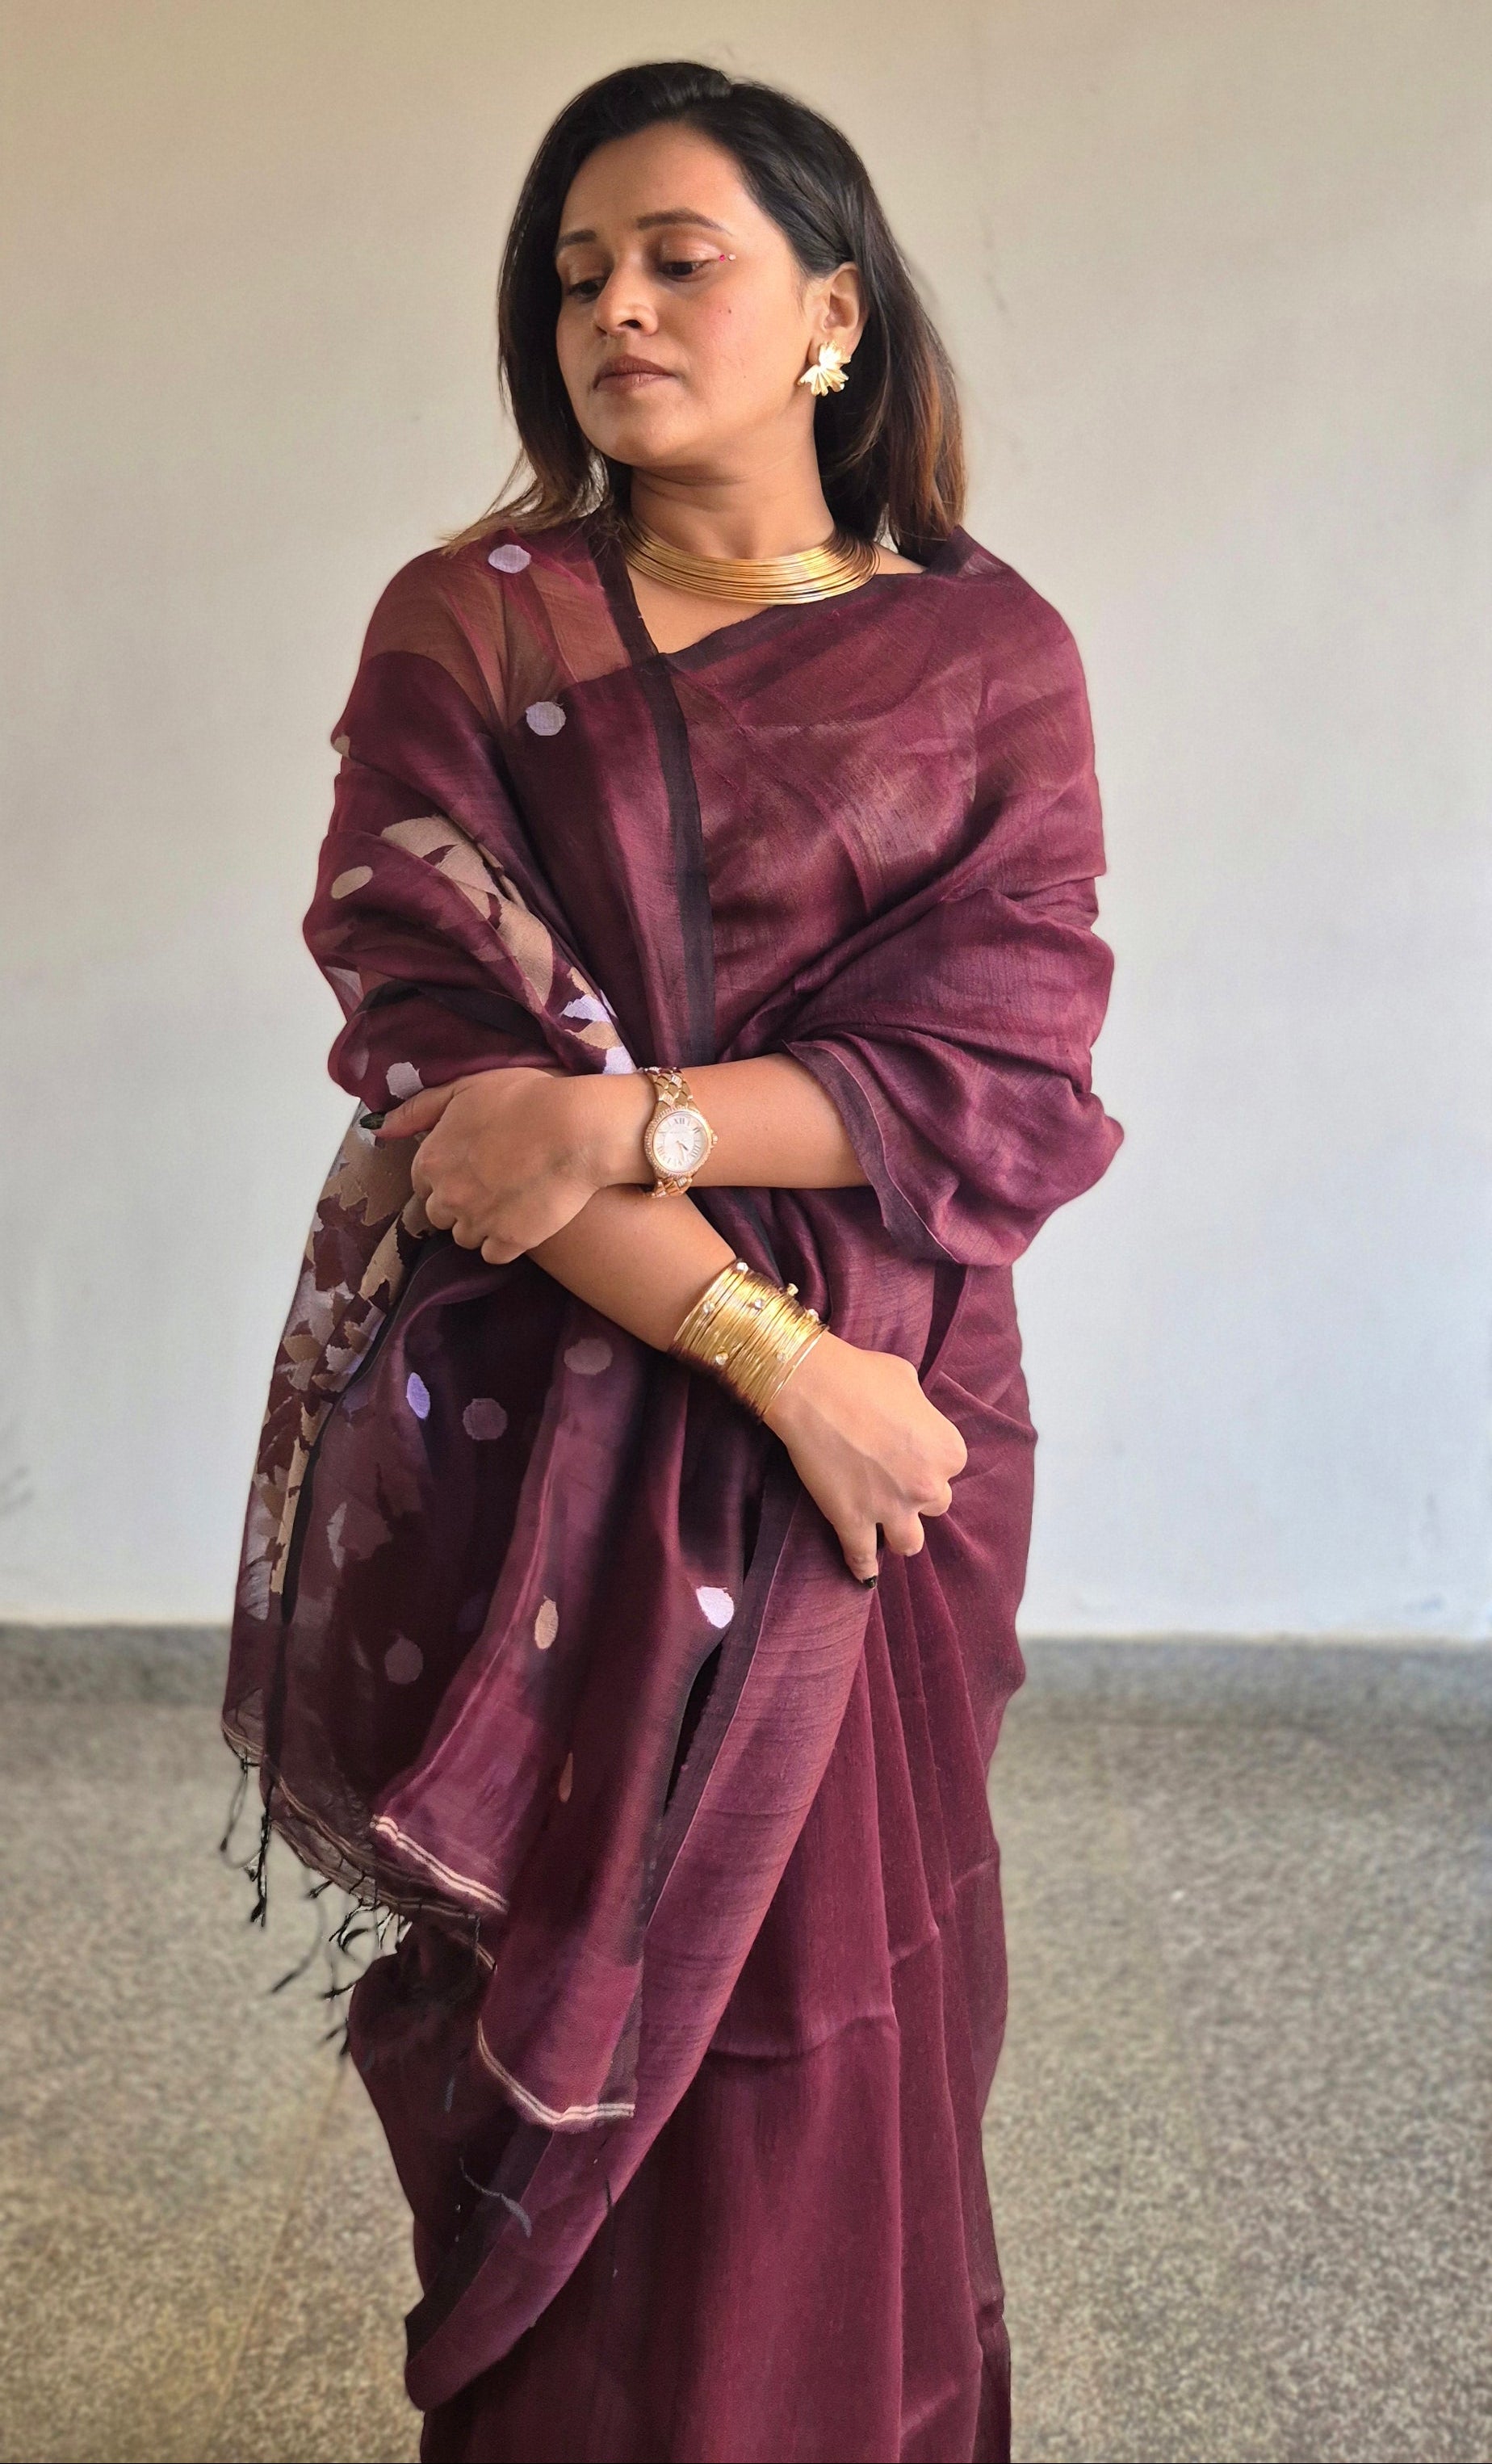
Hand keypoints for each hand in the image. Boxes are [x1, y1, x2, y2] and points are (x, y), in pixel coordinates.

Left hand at [377, 1069, 647, 1263]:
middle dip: (459, 1201)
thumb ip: (419, 1110)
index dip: (445, 1174)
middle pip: (439, 1213)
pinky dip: (504, 1241)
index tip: (469, 1165)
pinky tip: (521, 1219)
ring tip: (509, 1200)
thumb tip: (379, 1128)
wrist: (576, 1129)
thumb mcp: (465, 1089)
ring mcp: (477, 1223)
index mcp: (431, 1161)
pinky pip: (493, 1254)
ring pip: (465, 1237)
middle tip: (491, 1182)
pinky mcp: (509, 1242)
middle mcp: (447, 1197)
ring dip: (480, 1224)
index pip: (421, 1183)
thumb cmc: (524, 1099)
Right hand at [763, 1332, 967, 1582]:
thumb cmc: (861, 1374)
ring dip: (898, 1533)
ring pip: (909, 1542)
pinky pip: (863, 1558)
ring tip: (883, 1526)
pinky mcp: (853, 1522)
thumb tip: (913, 1419)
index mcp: (949, 1450)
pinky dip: (862, 1567)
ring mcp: (891, 1509)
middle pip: (934, 1506)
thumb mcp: (909, 1382)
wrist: (813, 1387)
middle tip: (891, 1480)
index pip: (950, 1469)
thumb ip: (922, 1413)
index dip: (927, 1461)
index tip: (908, 1454)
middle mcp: (928, 1485)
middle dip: (915, 1495)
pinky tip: (861, 1573)